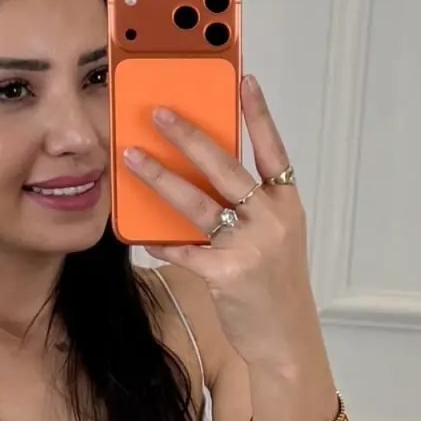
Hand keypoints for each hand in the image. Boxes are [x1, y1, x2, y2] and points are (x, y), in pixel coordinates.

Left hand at [119, 73, 317, 363]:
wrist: (287, 341)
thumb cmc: (275, 287)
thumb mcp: (272, 240)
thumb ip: (244, 210)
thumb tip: (194, 180)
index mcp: (286, 205)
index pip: (273, 150)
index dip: (258, 114)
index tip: (244, 80)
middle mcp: (273, 220)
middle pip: (226, 168)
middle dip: (189, 137)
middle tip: (159, 114)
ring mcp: (251, 247)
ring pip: (197, 203)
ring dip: (160, 178)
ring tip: (133, 158)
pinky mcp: (227, 274)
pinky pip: (184, 250)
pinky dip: (162, 242)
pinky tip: (142, 236)